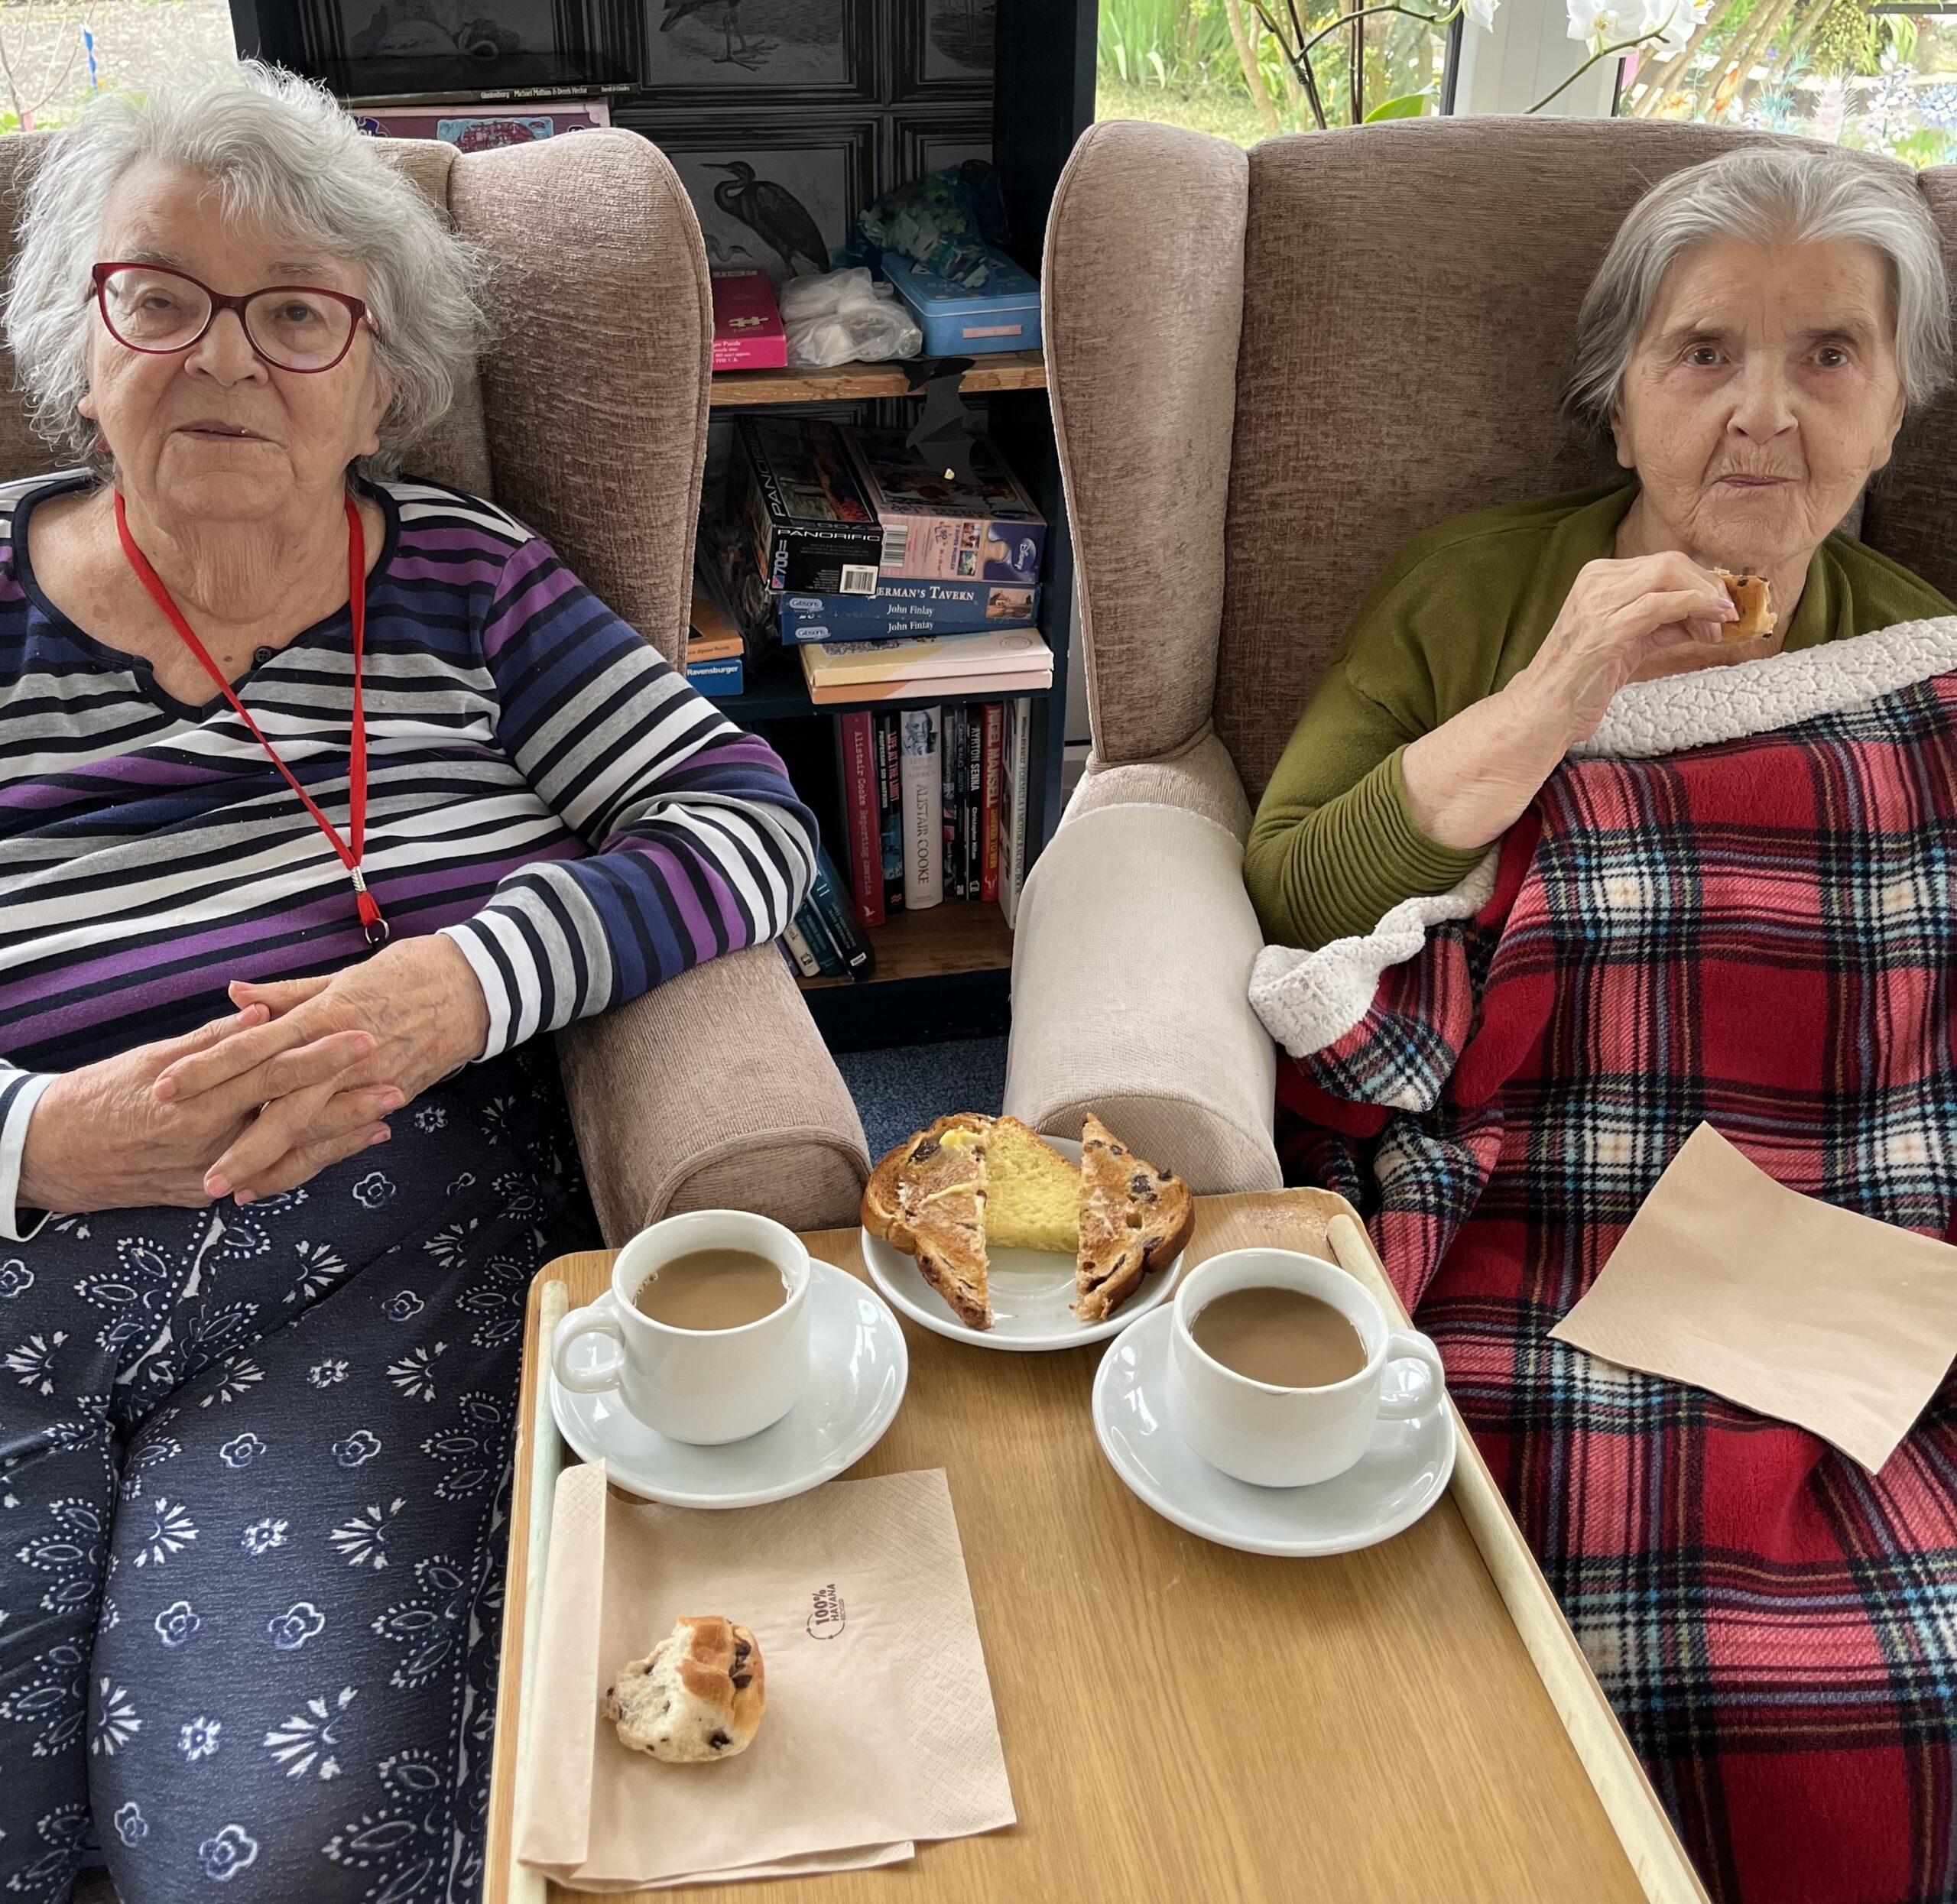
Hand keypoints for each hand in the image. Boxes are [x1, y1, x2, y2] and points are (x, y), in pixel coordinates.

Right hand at [18, 1005, 391, 1216]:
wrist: (53, 1154)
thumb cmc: (101, 1095)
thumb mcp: (154, 1058)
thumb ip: (215, 1039)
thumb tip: (262, 1010)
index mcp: (198, 1099)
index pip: (272, 1070)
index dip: (321, 1052)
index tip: (363, 1034)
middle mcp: (210, 1141)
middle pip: (293, 1117)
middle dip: (348, 1101)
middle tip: (397, 1081)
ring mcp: (211, 1172)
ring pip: (290, 1155)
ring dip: (342, 1137)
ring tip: (386, 1117)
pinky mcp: (207, 1194)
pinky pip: (269, 1181)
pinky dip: (310, 1165)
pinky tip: (345, 1149)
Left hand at [154, 935, 490, 1201]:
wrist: (480, 985)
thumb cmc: (410, 970)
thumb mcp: (342, 975)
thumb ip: (286, 995)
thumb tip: (233, 996)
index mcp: (324, 1015)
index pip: (254, 1046)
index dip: (209, 1070)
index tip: (166, 1090)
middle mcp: (343, 1054)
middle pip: (283, 1107)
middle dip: (242, 1147)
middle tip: (203, 1179)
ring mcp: (371, 1079)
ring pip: (316, 1132)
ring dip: (275, 1165)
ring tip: (235, 1191)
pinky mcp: (395, 1093)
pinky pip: (347, 1133)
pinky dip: (317, 1157)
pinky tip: (287, 1175)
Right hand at [1402, 554, 1733, 853]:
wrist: (1545, 711)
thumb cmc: (1582, 681)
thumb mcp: (1626, 641)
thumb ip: (1659, 622)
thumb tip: (1705, 613)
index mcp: (1596, 578)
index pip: (1662, 562)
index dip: (1700, 580)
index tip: (1721, 605)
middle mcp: (1595, 580)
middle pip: (1670, 563)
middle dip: (1708, 585)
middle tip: (1729, 614)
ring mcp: (1597, 602)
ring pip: (1669, 576)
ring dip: (1706, 598)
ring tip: (1722, 625)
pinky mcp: (1605, 628)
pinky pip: (1661, 605)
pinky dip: (1693, 611)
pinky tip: (1709, 629)